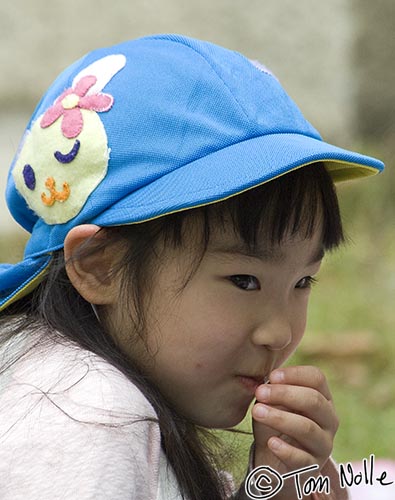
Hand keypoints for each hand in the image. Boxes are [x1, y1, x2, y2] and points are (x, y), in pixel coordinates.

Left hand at [250, 365, 338, 497]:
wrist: (273, 460)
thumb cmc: (275, 423)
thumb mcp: (273, 403)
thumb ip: (273, 392)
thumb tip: (267, 385)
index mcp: (322, 397)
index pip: (317, 378)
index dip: (295, 374)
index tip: (272, 376)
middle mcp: (329, 420)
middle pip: (314, 401)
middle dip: (285, 394)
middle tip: (260, 392)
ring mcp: (324, 444)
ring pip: (307, 428)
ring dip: (280, 418)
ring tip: (257, 412)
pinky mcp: (312, 467)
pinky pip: (302, 459)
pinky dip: (285, 450)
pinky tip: (271, 443)